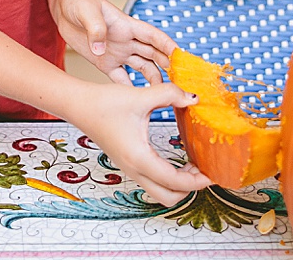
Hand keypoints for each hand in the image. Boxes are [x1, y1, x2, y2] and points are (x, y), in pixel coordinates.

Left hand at [54, 0, 175, 86]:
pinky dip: (131, 88)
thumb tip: (100, 48)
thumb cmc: (77, 2)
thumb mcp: (85, 11)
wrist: (64, 8)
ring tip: (165, 94)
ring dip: (155, 78)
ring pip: (143, 67)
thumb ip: (95, 28)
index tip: (181, 57)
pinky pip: (122, 78)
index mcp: (126, 25)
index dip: (168, 46)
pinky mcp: (106, 62)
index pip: (153, 36)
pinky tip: (139, 100)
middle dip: (168, 66)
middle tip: (180, 82)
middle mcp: (126, 40)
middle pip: (153, 54)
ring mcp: (118, 52)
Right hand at [68, 81, 209, 206]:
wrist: (79, 105)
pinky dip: (168, 177)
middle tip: (203, 171)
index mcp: (139, 158)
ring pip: (159, 192)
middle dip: (189, 189)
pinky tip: (175, 158)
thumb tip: (193, 98)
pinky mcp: (127, 163)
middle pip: (168, 197)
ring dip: (178, 184)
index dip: (198, 181)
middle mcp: (134, 168)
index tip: (213, 173)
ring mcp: (129, 168)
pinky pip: (152, 181)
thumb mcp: (141, 96)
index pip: (175, 181)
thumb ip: (169, 94)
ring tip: (191, 165)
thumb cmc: (104, 103)